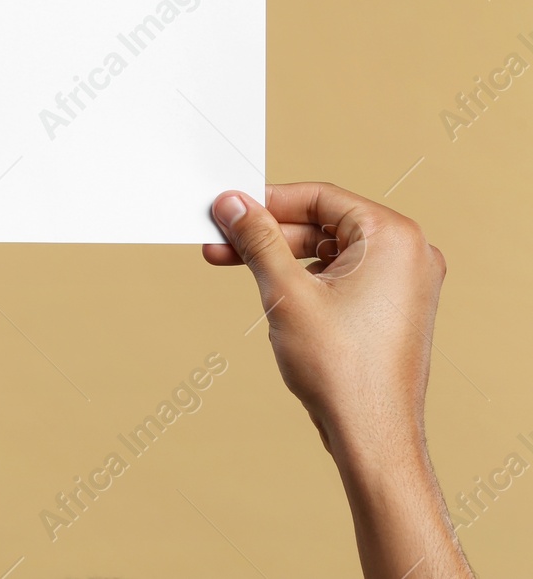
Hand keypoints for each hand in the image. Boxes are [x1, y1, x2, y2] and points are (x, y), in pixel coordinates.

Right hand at [205, 182, 470, 578]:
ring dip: (281, 257)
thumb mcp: (285, 291)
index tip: (228, 210)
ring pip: (330, 251)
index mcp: (394, 237)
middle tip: (222, 242)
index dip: (267, 202)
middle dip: (268, 234)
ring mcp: (406, 283)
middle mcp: (410, 254)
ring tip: (237, 266)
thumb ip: (258, 238)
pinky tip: (272, 291)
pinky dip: (305, 279)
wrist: (371, 435)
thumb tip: (233, 204)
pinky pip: (344, 276)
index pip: (320, 197)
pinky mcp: (395, 309)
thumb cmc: (342, 368)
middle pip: (324, 224)